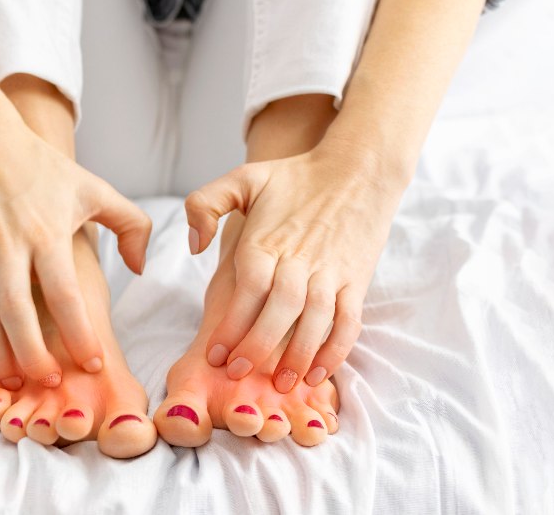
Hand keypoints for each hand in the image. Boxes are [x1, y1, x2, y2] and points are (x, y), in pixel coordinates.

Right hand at [0, 101, 150, 389]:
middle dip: (35, 356)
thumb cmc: (39, 168)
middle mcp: (8, 247)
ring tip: (16, 380)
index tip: (94, 362)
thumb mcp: (93, 187)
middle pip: (18, 316)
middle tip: (53, 380)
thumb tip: (139, 267)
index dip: (80, 333)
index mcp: (47, 233)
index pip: (66, 295)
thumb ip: (129, 224)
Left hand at [186, 143, 403, 391]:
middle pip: (280, 310)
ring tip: (279, 384)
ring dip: (298, 355)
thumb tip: (194, 246)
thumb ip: (205, 204)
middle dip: (258, 346)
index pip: (248, 289)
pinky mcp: (356, 280)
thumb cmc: (295, 177)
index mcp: (268, 240)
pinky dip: (337, 349)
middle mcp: (300, 259)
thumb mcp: (243, 177)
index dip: (232, 325)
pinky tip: (319, 373)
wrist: (358, 169)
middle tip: (237, 374)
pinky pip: (349, 321)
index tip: (215, 354)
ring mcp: (332, 272)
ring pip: (315, 321)